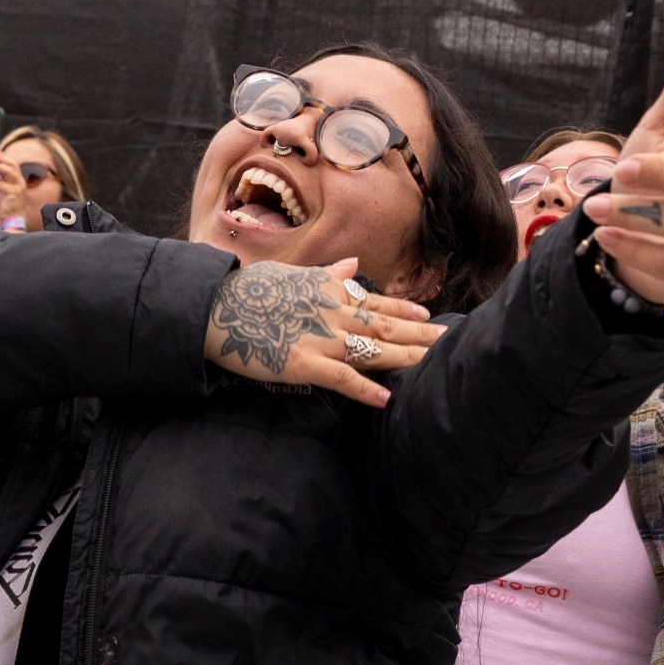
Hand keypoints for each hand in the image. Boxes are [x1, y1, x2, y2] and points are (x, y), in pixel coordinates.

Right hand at [201, 257, 440, 409]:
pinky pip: (342, 378)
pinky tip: (386, 398)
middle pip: (385, 326)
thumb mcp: (291, 274)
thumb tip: (353, 265)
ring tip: (432, 364)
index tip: (429, 317)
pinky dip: (366, 389)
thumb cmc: (248, 290)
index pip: (376, 301)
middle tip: (450, 341)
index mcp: (329, 290)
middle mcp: (332, 312)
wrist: (213, 306)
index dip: (405, 310)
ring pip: (372, 350)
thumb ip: (326, 274)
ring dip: (405, 358)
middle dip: (419, 335)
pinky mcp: (303, 364)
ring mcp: (320, 338)